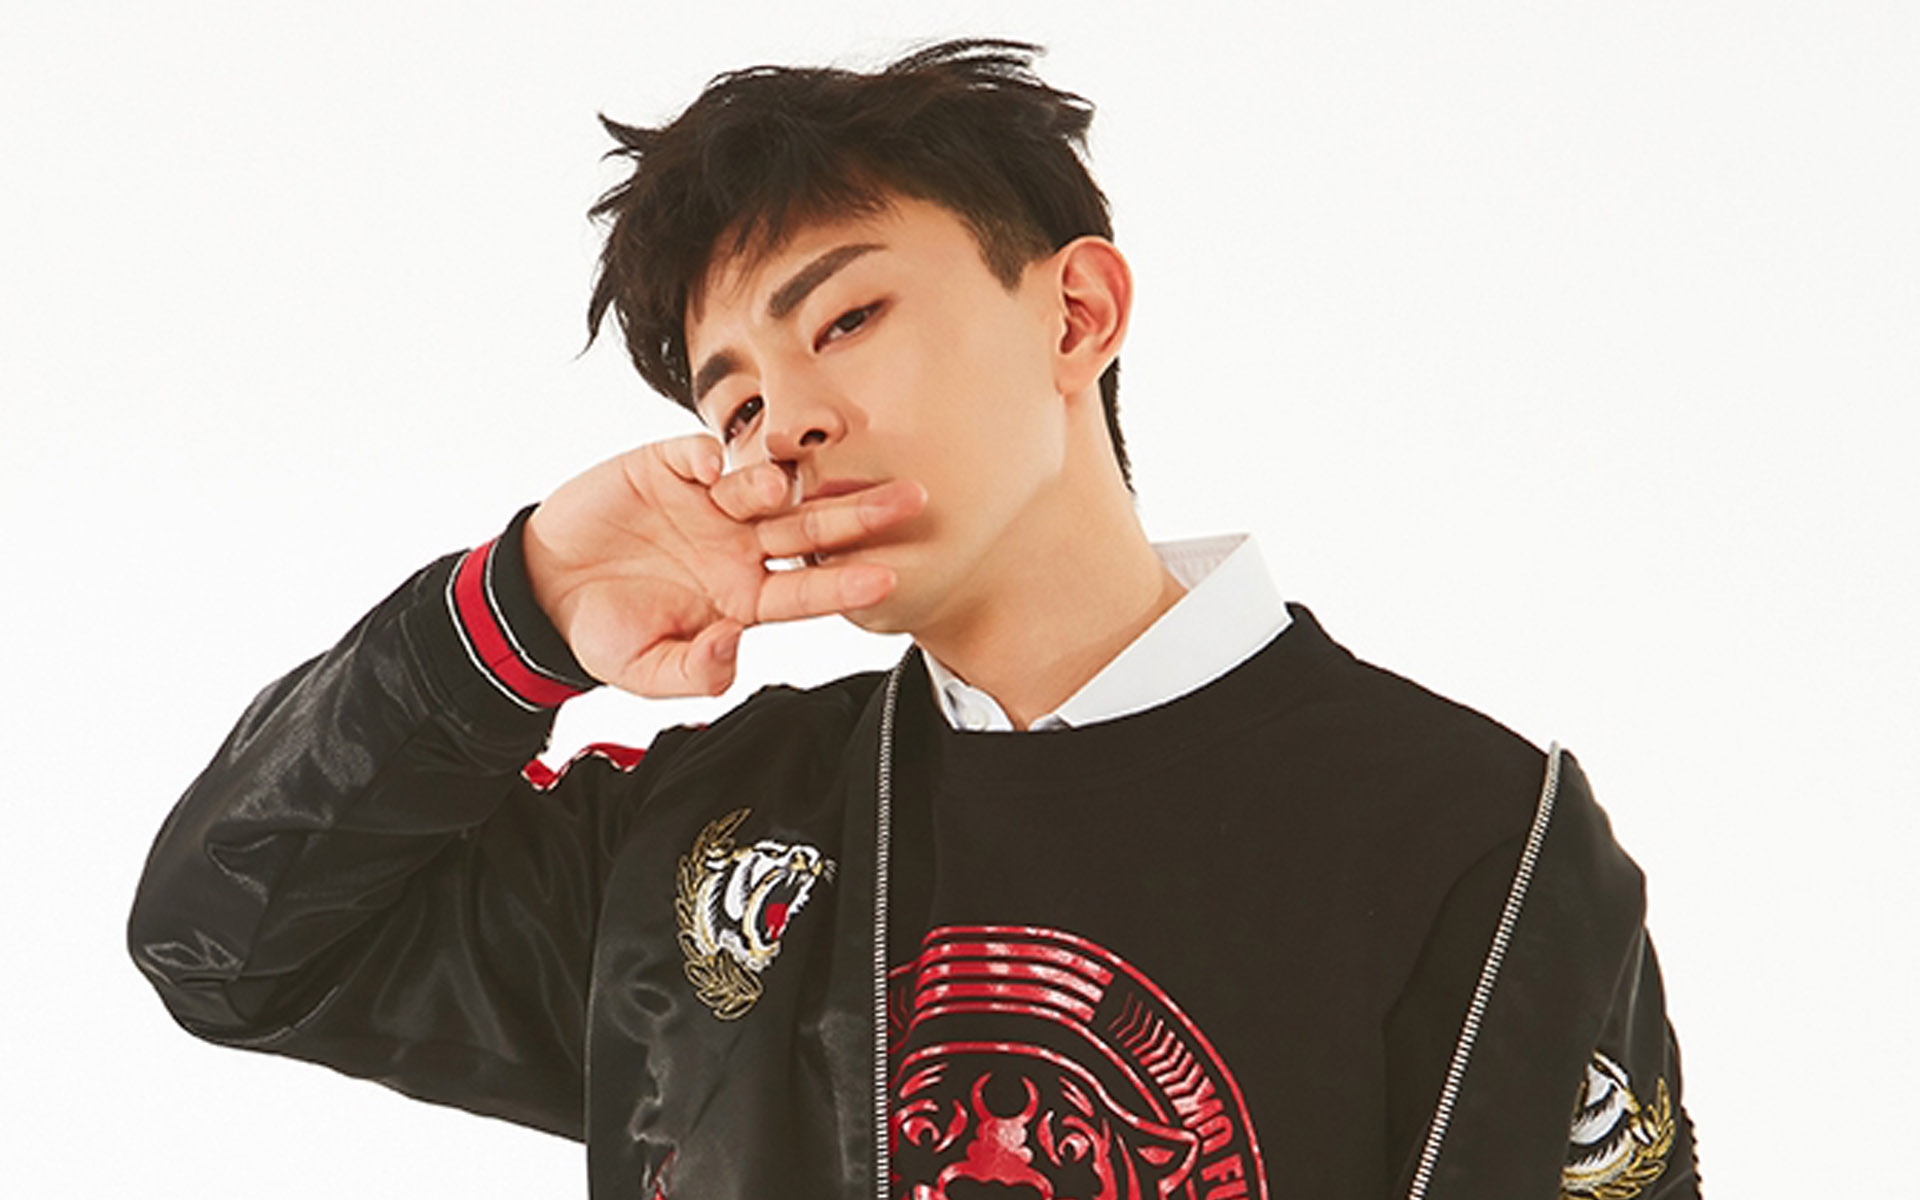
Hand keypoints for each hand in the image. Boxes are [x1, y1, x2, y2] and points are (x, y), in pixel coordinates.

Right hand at [521, 435, 924, 696]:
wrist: (544, 591)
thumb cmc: (604, 634)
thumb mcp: (645, 670)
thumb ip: (696, 672)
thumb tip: (734, 646)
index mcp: (743, 596)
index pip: (806, 589)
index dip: (844, 583)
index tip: (886, 578)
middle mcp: (738, 545)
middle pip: (809, 528)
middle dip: (857, 514)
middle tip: (911, 500)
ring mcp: (707, 504)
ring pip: (758, 487)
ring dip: (772, 485)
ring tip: (773, 488)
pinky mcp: (667, 468)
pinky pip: (696, 453)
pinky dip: (706, 454)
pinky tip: (708, 461)